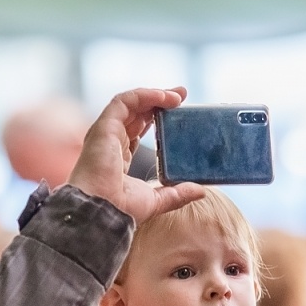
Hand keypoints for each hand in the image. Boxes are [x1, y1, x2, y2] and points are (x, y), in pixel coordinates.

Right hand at [68, 88, 206, 224]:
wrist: (103, 211)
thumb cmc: (122, 210)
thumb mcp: (157, 200)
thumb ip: (177, 193)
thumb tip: (201, 191)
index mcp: (120, 157)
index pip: (138, 129)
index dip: (157, 118)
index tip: (178, 111)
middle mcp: (111, 141)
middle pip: (136, 112)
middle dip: (159, 100)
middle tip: (182, 95)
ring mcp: (107, 132)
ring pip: (131, 103)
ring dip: (155, 95)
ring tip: (178, 95)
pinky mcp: (105, 126)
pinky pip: (124, 101)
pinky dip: (144, 95)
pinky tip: (163, 96)